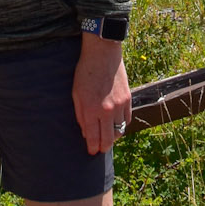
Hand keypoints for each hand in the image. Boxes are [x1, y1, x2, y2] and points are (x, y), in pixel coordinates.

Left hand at [72, 34, 130, 155]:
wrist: (102, 53)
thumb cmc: (85, 72)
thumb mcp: (76, 94)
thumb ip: (80, 115)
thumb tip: (86, 133)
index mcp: (91, 110)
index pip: (93, 137)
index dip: (92, 148)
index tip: (91, 152)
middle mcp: (107, 110)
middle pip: (108, 139)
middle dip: (103, 147)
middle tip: (100, 149)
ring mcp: (119, 105)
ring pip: (119, 131)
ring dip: (113, 136)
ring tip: (108, 137)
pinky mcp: (128, 99)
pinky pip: (127, 120)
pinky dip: (122, 125)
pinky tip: (116, 125)